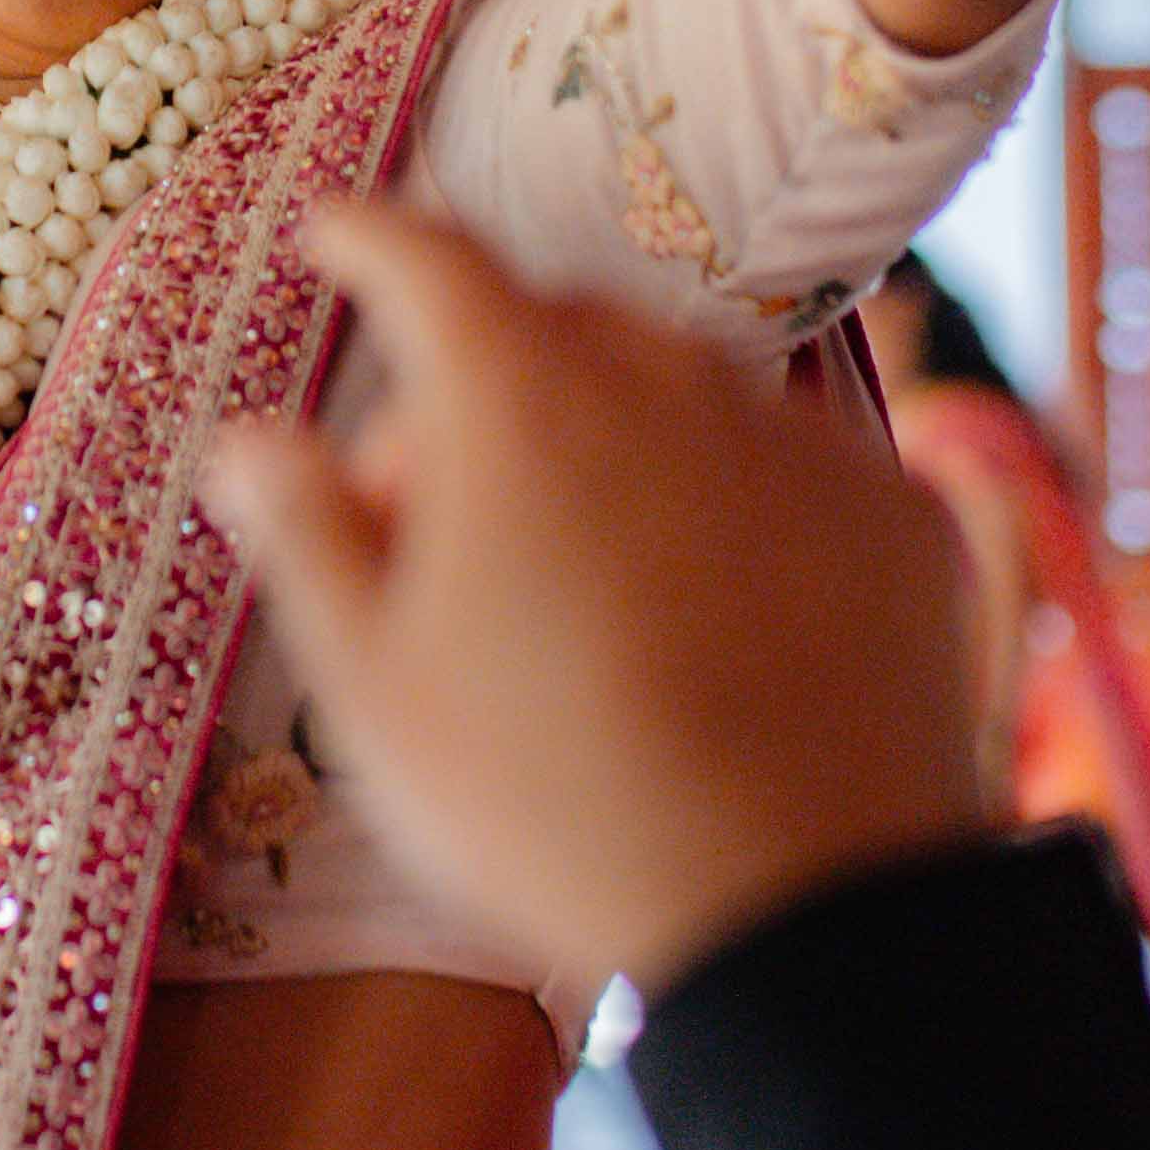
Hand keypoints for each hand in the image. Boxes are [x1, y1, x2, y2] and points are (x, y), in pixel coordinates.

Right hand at [206, 197, 986, 997]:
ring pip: (680, 394)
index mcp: (515, 395)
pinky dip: (733, 508)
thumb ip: (309, 536)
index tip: (337, 235)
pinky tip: (716, 621)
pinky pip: (786, 469)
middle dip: (485, 384)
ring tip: (585, 583)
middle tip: (442, 515)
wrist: (804, 913)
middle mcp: (666, 375)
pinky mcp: (896, 509)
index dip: (369, 240)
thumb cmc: (549, 803)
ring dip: (615, 444)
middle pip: (553, 327)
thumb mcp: (374, 689)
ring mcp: (796, 437)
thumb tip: (253, 441)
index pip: (425, 258)